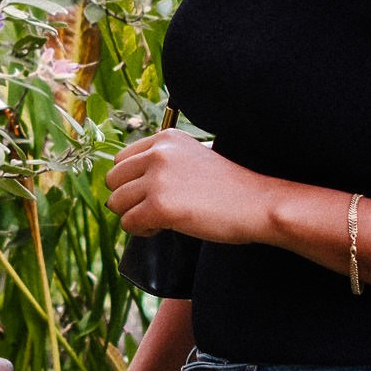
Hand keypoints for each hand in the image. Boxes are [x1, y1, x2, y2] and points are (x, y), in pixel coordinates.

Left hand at [104, 129, 272, 244]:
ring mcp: (157, 179)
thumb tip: (128, 182)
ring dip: (134, 216)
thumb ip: (163, 162)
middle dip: (127, 199)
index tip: (151, 193)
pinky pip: (129, 223)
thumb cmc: (230, 187)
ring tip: (160, 220)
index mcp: (165, 139)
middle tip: (153, 210)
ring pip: (117, 203)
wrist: (257, 204)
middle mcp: (158, 154)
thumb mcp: (193, 158)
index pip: (121, 160)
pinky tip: (163, 229)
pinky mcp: (159, 206)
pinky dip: (142, 231)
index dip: (131, 182)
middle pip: (113, 180)